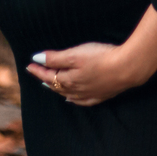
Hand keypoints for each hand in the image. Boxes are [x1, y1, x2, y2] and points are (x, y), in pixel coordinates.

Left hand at [26, 42, 140, 106]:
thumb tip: (36, 59)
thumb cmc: (101, 58)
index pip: (49, 75)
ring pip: (67, 94)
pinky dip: (73, 100)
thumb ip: (56, 58)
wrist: (127, 68)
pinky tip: (71, 99)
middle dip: (46, 79)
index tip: (30, 64)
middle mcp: (76, 90)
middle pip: (57, 85)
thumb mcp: (76, 54)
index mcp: (68, 80)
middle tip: (38, 73)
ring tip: (50, 86)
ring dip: (57, 89)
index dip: (38, 70)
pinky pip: (82, 101)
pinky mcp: (101, 95)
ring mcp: (89, 94)